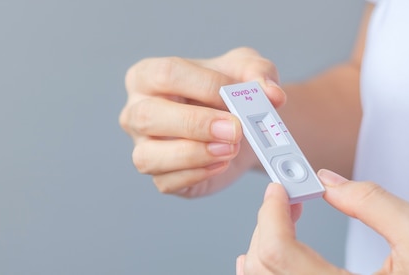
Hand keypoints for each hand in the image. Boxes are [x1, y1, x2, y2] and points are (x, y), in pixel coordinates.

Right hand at [119, 47, 285, 196]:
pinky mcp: (159, 176)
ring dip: (193, 155)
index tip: (237, 95)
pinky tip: (222, 164)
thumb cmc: (230, 91)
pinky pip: (167, 182)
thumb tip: (271, 94)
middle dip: (196, 124)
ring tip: (229, 149)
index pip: (166, 74)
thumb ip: (259, 74)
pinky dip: (197, 175)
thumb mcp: (247, 70)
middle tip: (235, 129)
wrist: (240, 124)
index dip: (204, 85)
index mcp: (147, 76)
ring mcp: (143, 146)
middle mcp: (136, 111)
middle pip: (148, 116)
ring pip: (149, 156)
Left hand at [237, 169, 408, 274]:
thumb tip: (327, 180)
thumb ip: (372, 203)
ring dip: (263, 244)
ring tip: (282, 219)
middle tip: (285, 198)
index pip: (279, 252)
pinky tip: (273, 251)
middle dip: (267, 223)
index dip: (271, 214)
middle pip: (264, 265)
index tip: (278, 189)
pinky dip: (264, 267)